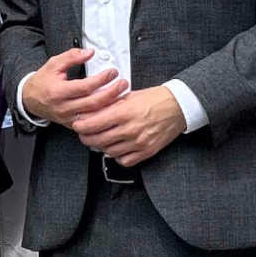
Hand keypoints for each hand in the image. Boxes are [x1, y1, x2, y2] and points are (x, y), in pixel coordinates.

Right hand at [21, 47, 128, 127]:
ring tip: (123, 97)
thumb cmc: (43, 81)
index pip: (84, 87)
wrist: (30, 100)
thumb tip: (90, 52)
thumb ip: (72, 57)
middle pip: (93, 102)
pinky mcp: (72, 125)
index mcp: (58, 92)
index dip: (101, 80)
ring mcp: (68, 119)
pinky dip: (104, 117)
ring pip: (94, 116)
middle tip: (123, 83)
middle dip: (111, 93)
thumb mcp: (54, 64)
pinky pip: (91, 124)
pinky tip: (113, 109)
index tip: (112, 72)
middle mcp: (64, 107)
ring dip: (110, 107)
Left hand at [72, 86, 186, 166]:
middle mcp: (130, 130)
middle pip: (98, 140)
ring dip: (101, 147)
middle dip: (86, 138)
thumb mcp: (129, 96)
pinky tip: (116, 148)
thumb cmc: (154, 99)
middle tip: (84, 135)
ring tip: (99, 140)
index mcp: (124, 113)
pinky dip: (117, 156)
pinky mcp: (147, 151)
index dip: (81, 126)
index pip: (94, 124)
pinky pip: (125, 161)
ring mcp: (139, 143)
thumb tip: (90, 111)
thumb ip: (110, 105)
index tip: (77, 125)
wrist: (178, 106)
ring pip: (109, 152)